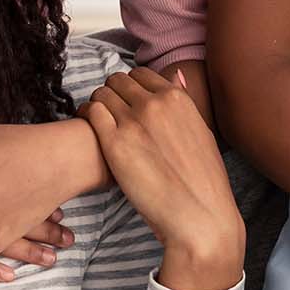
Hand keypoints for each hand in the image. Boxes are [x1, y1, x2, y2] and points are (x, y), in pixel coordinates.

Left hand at [79, 68, 244, 289]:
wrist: (199, 215)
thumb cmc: (202, 180)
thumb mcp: (201, 131)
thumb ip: (184, 102)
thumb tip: (175, 75)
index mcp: (178, 98)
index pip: (141, 74)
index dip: (131, 86)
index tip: (127, 101)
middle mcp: (154, 103)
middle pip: (118, 81)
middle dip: (113, 93)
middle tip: (111, 113)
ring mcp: (133, 121)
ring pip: (101, 94)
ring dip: (98, 104)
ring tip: (99, 123)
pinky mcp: (114, 143)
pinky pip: (91, 113)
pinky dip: (87, 116)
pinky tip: (89, 131)